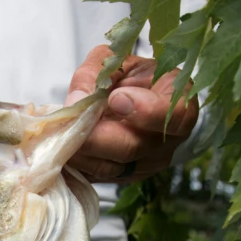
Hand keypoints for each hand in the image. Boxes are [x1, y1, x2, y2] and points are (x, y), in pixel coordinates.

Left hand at [64, 45, 198, 183]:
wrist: (137, 103)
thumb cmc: (134, 79)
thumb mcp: (118, 61)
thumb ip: (97, 73)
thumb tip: (77, 101)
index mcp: (178, 105)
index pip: (174, 117)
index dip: (145, 111)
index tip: (116, 98)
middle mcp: (167, 142)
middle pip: (131, 148)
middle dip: (95, 137)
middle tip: (72, 123)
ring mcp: (146, 165)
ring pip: (108, 167)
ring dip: (80, 152)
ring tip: (62, 132)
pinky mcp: (122, 179)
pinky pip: (95, 177)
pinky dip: (76, 164)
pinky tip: (64, 148)